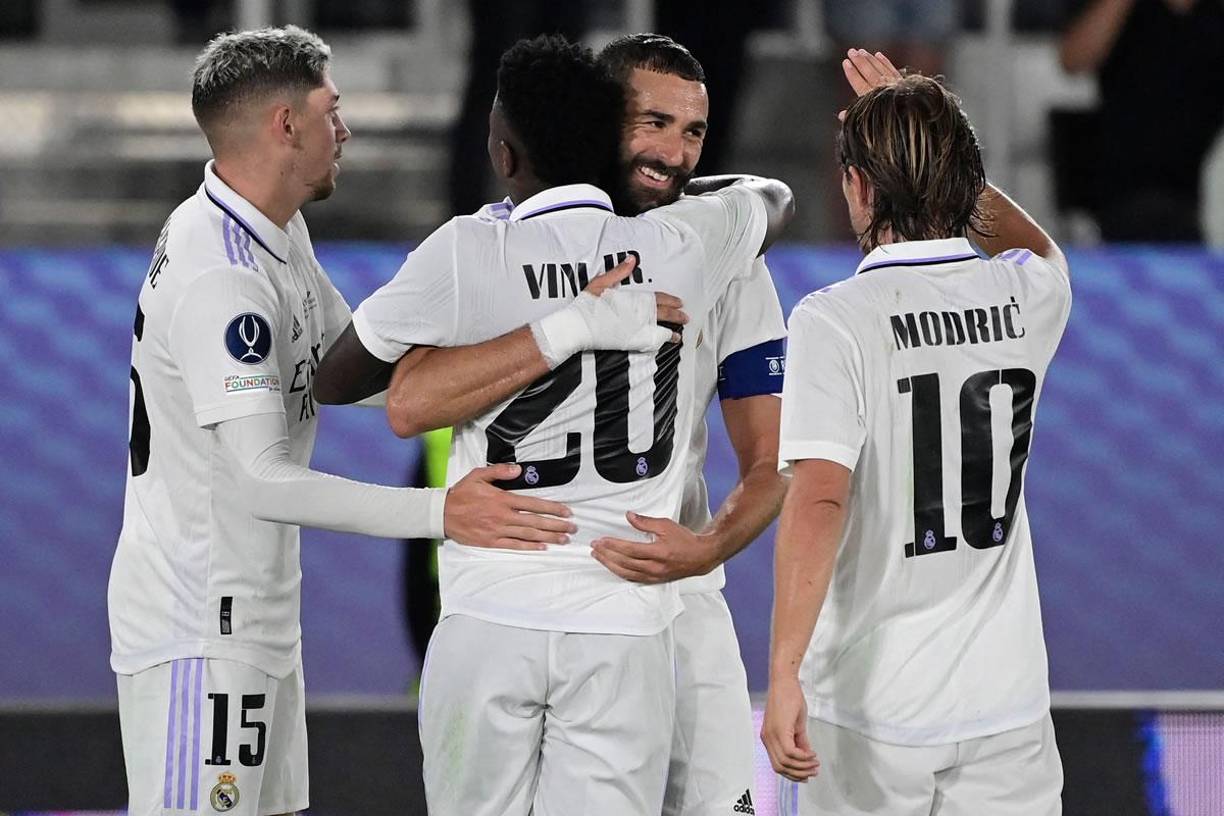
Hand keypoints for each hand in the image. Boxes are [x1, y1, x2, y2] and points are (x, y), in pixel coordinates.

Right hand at [443, 463, 574, 549]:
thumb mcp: (478, 475)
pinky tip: (542, 547)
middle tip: (572, 528)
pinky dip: (529, 547)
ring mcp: (497, 530)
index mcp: (502, 499)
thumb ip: (500, 471)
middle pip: (535, 521)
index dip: (552, 508)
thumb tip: (518, 469)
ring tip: (563, 539)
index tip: (567, 511)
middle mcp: (503, 516)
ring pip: (528, 535)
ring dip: (548, 537)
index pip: (533, 504)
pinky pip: (513, 545)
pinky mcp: (491, 542)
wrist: (442, 513)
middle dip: (556, 525)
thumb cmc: (461, 493)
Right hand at [532, 256, 686, 367]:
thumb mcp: (601, 283)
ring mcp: (635, 329)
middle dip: (676, 315)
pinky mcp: (630, 342)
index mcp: (633, 299)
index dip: (670, 300)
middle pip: (662, 314)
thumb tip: (632, 260)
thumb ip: (619, 272)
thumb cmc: (587, 305)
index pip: (657, 299)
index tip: (679, 302)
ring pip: (660, 329)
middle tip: (685, 316)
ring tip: (680, 333)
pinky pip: (651, 342)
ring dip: (672, 330)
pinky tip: (666, 343)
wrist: (577, 327)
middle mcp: (638, 315)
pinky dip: (661, 342)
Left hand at [590, 511, 718, 582]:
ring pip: (626, 573)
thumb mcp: (666, 525)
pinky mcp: (653, 580)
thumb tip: (628, 516)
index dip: (613, 545)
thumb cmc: (684, 540)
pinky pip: (632, 578)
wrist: (700, 557)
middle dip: (607, 554)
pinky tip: (611, 566)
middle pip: (624, 563)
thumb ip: (645, 522)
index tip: (601, 540)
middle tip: (594, 547)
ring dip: (609, 565)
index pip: (630, 550)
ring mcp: (654, 576)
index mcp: (658, 553)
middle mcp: (655, 568)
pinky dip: (619, 572)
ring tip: (598, 556)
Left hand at [762, 675, 819, 782]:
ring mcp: (771, 735)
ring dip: (803, 766)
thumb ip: (799, 742)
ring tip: (815, 764)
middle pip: (780, 767)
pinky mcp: (778, 730)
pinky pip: (790, 752)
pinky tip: (812, 754)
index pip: (777, 764)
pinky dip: (802, 757)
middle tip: (813, 772)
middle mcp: (767, 739)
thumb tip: (805, 756)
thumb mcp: (795, 725)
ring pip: (785, 762)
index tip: (806, 775)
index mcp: (769, 738)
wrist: (784, 681)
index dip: (792, 773)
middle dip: (798, 773)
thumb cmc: (789, 698)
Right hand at [838, 48, 902, 120]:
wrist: (912, 123)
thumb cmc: (886, 127)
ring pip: (880, 69)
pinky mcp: (903, 84)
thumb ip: (855, 118)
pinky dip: (885, 62)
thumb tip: (841, 115)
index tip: (845, 63)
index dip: (852, 74)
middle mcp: (884, 92)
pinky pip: (892, 70)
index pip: (860, 85)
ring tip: (860, 51)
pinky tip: (878, 55)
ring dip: (870, 59)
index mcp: (873, 102)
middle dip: (859, 61)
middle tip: (851, 51)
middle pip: (869, 73)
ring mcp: (894, 86)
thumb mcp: (869, 127)